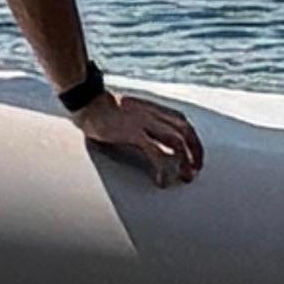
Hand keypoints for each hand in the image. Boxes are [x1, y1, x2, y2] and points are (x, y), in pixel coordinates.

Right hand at [77, 87, 202, 186]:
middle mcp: (154, 113)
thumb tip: (155, 141)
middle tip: (195, 170)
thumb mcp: (132, 115)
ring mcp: (144, 122)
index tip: (196, 157)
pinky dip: (163, 168)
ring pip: (176, 140)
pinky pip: (155, 152)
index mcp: (155, 109)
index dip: (194, 141)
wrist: (87, 103)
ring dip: (185, 160)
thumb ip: (146, 123)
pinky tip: (161, 181)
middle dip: (196, 151)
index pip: (184, 123)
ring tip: (185, 177)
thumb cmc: (106, 112)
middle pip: (186, 131)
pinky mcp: (133, 132)